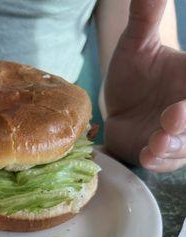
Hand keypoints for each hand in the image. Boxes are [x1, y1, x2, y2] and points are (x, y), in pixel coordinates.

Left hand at [104, 0, 184, 171]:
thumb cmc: (134, 74)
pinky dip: (159, 159)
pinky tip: (148, 154)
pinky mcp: (159, 154)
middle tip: (173, 115)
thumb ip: (146, 17)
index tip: (182, 102)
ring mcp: (179, 135)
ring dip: (175, 145)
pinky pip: (166, 161)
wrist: (115, 105)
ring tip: (158, 140)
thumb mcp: (137, 44)